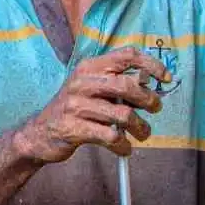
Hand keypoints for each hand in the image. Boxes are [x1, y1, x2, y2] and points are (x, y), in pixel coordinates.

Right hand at [14, 47, 169, 163]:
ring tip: (143, 134)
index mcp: (90, 67)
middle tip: (155, 109)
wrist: (39, 134)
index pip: (127, 55)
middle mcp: (82, 82)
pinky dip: (123, 145)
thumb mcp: (92, 88)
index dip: (151, 65)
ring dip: (140, 127)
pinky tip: (124, 148)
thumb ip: (118, 84)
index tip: (165, 78)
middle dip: (149, 99)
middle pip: (128, 85)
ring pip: (123, 114)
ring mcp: (76, 105)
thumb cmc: (75, 109)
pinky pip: (111, 136)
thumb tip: (151, 85)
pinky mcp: (74, 128)